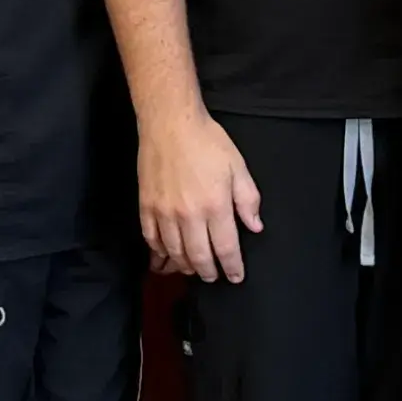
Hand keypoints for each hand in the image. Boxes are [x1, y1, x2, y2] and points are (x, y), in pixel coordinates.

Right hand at [138, 111, 262, 282]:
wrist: (170, 123)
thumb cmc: (206, 142)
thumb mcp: (237, 167)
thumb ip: (248, 200)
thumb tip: (254, 226)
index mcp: (215, 205)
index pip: (226, 248)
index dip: (232, 267)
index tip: (236, 276)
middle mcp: (189, 214)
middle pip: (199, 256)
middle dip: (209, 272)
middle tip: (214, 277)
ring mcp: (164, 212)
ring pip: (174, 252)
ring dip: (185, 265)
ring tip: (193, 269)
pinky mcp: (147, 206)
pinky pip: (152, 238)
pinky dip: (160, 251)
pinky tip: (168, 254)